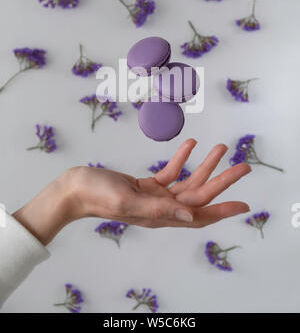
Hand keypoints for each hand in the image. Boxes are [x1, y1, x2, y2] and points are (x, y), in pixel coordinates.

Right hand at [13, 139, 249, 244]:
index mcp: (160, 215)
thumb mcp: (128, 200)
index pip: (199, 215)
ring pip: (187, 181)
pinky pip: (169, 172)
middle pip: (200, 194)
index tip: (245, 204)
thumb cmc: (97, 195)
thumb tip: (190, 214)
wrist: (74, 188)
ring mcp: (154, 197)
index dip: (223, 210)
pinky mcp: (146, 185)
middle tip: (244, 165)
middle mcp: (162, 208)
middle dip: (223, 180)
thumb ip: (159, 208)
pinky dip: (180, 158)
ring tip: (220, 147)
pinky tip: (189, 145)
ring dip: (205, 165)